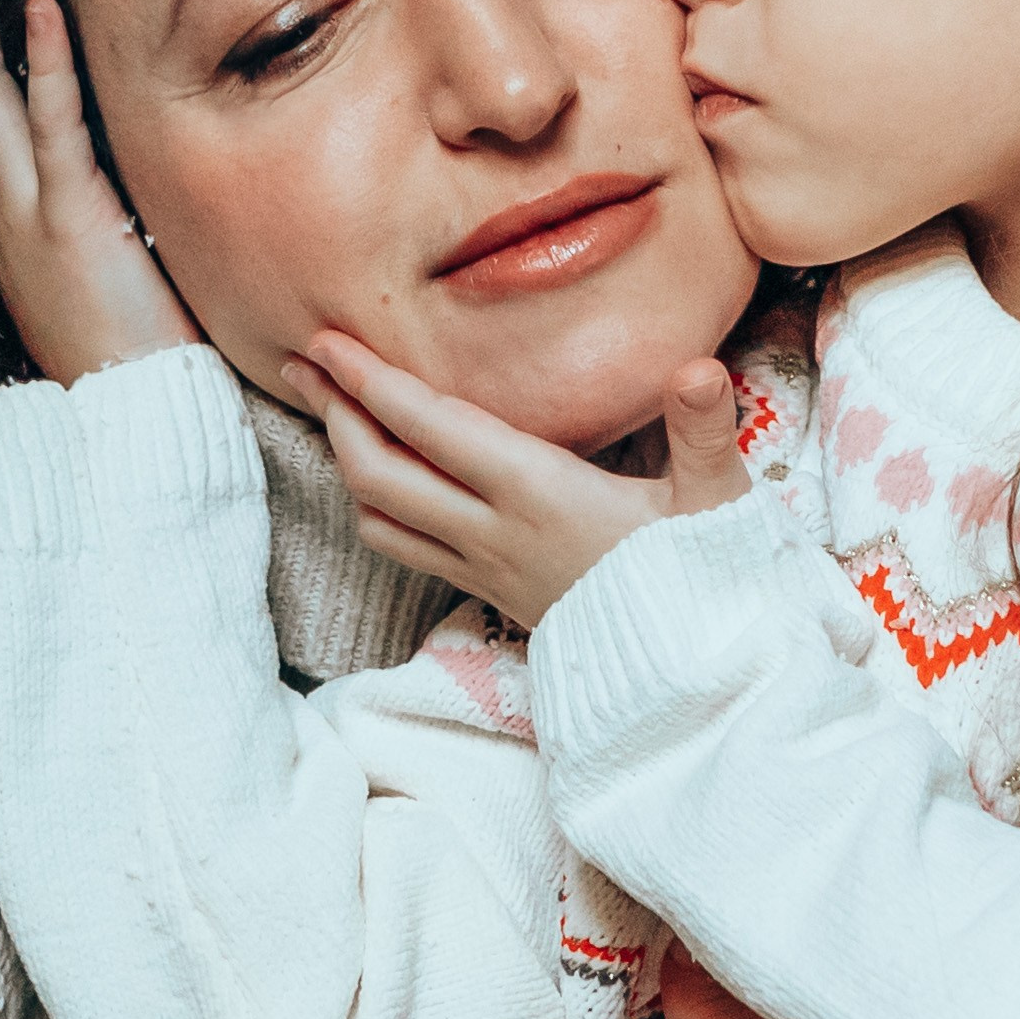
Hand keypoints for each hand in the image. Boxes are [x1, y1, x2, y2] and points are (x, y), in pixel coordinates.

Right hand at [0, 0, 198, 386]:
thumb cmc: (123, 346)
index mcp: (0, 212)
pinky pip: (53, 131)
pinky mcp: (75, 222)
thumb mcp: (90, 258)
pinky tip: (38, 9)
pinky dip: (44, 67)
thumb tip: (102, 153)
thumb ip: (82, 202)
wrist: (126, 419)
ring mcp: (28, 212)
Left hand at [279, 331, 746, 627]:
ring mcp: (483, 567)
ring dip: (346, 462)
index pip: (433, 429)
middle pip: (379, 474)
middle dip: (334, 414)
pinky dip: (376, 505)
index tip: (328, 341)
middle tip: (303, 362)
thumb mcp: (716, 500)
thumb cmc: (702, 576)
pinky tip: (379, 478)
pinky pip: (404, 548)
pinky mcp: (486, 592)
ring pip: (379, 517)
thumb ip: (705, 429)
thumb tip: (700, 367)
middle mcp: (495, 531)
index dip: (373, 383)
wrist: (689, 676)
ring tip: (330, 410)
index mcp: (540, 493)